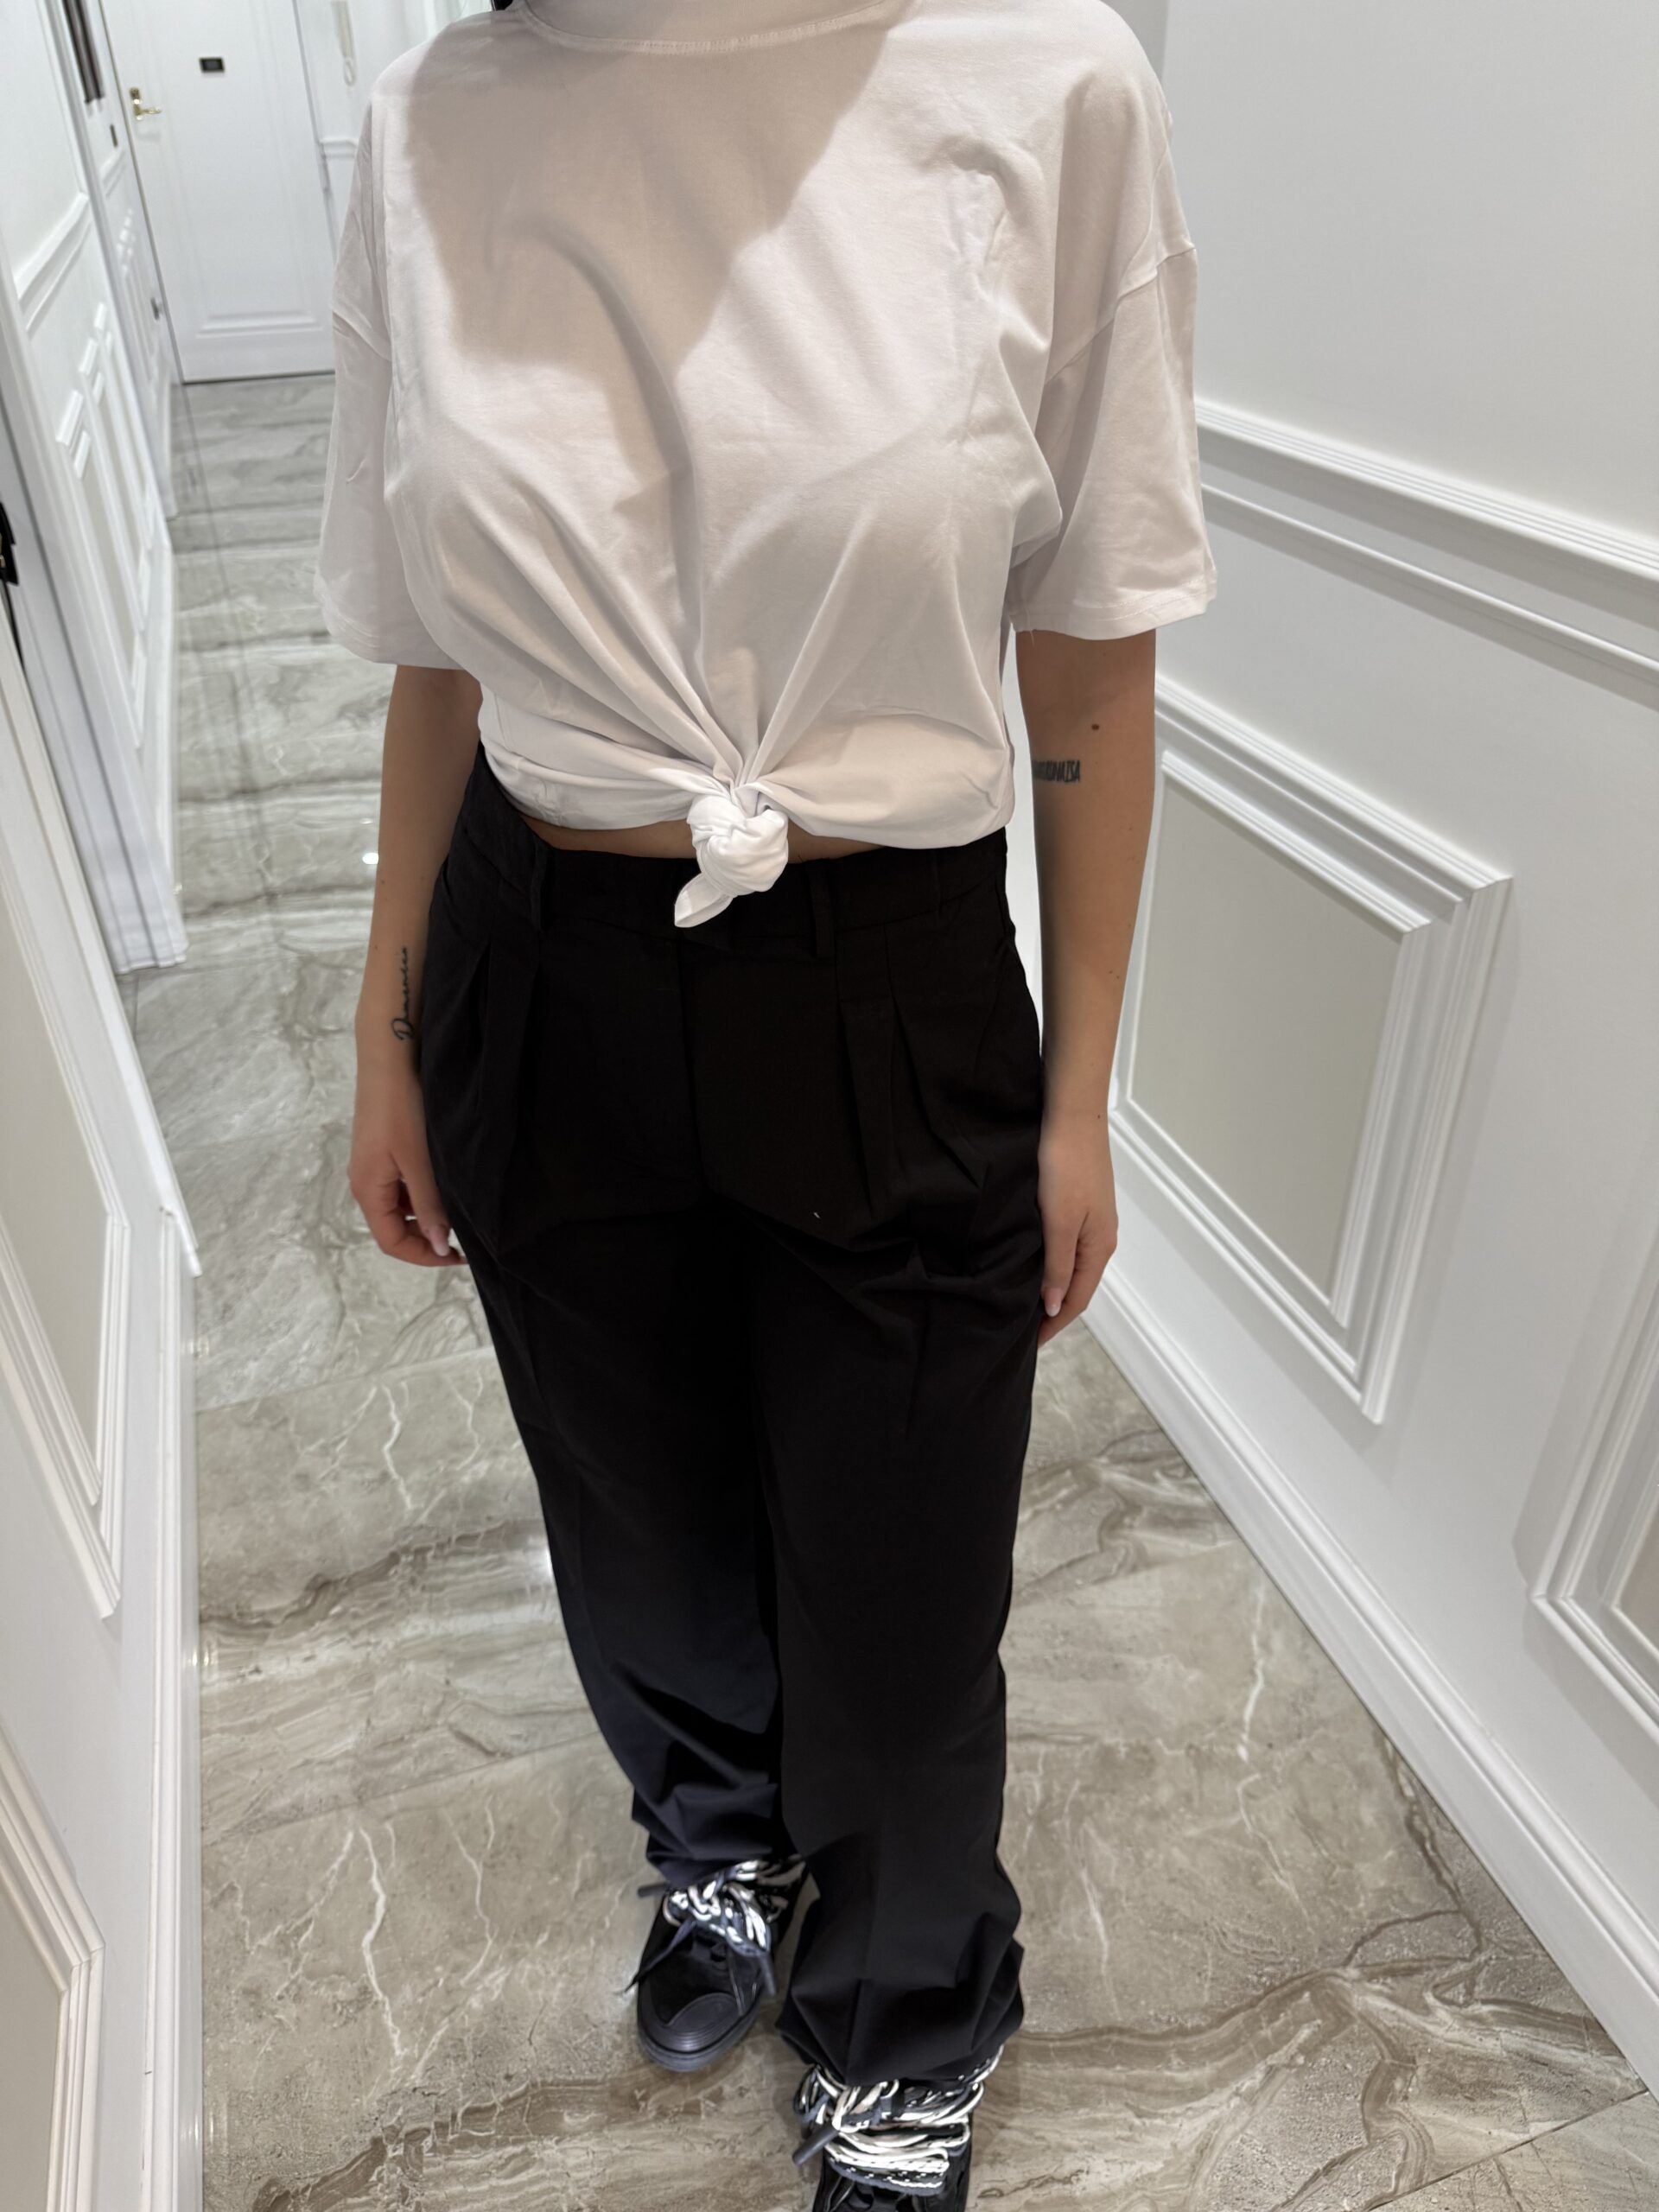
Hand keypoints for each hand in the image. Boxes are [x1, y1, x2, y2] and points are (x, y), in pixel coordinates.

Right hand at [349, 1047, 466, 1267]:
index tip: (458, 1256)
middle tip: (463, 1236)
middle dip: (425, 1238)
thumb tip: (438, 1245)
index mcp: (368, 1190)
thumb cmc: (402, 1109)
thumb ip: (428, 1206)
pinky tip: (443, 1184)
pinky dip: (421, 1194)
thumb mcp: (419, 1162)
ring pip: (398, 1206)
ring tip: (457, 1210)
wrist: (390, 1059)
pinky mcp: (381, 1150)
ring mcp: (372, 1166)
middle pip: (392, 1228)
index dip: (424, 1256)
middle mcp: (364, 1182)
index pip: (390, 1242)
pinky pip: (400, 1185)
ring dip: (425, 1215)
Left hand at [1036, 1105, 1116, 1345]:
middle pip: (1077, 1285)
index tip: (1030, 1343)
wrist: (1072, 1116)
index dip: (1055, 1323)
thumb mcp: (1059, 1222)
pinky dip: (1052, 1264)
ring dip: (1052, 1288)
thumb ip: (1057, 1265)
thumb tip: (1054, 1306)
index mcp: (1099, 1247)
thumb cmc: (1065, 1168)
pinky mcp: (1080, 1203)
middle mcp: (1101, 1237)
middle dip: (1054, 1311)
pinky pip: (1067, 1246)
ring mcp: (1092, 1219)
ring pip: (1072, 1266)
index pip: (1077, 1299)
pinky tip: (1034, 1264)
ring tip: (1025, 1303)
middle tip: (1023, 1329)